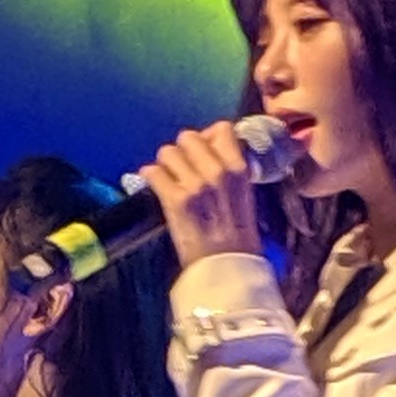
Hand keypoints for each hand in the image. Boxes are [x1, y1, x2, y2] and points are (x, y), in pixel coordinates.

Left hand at [137, 120, 269, 267]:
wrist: (227, 268)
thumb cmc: (239, 235)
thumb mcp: (245, 194)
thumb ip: (230, 169)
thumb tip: (210, 148)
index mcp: (239, 169)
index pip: (222, 128)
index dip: (209, 137)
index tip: (205, 150)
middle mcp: (217, 171)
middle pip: (188, 136)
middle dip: (183, 150)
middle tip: (184, 167)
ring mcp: (194, 184)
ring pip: (167, 152)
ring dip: (166, 164)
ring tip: (170, 180)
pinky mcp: (174, 199)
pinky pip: (152, 172)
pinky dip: (151, 178)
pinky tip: (157, 188)